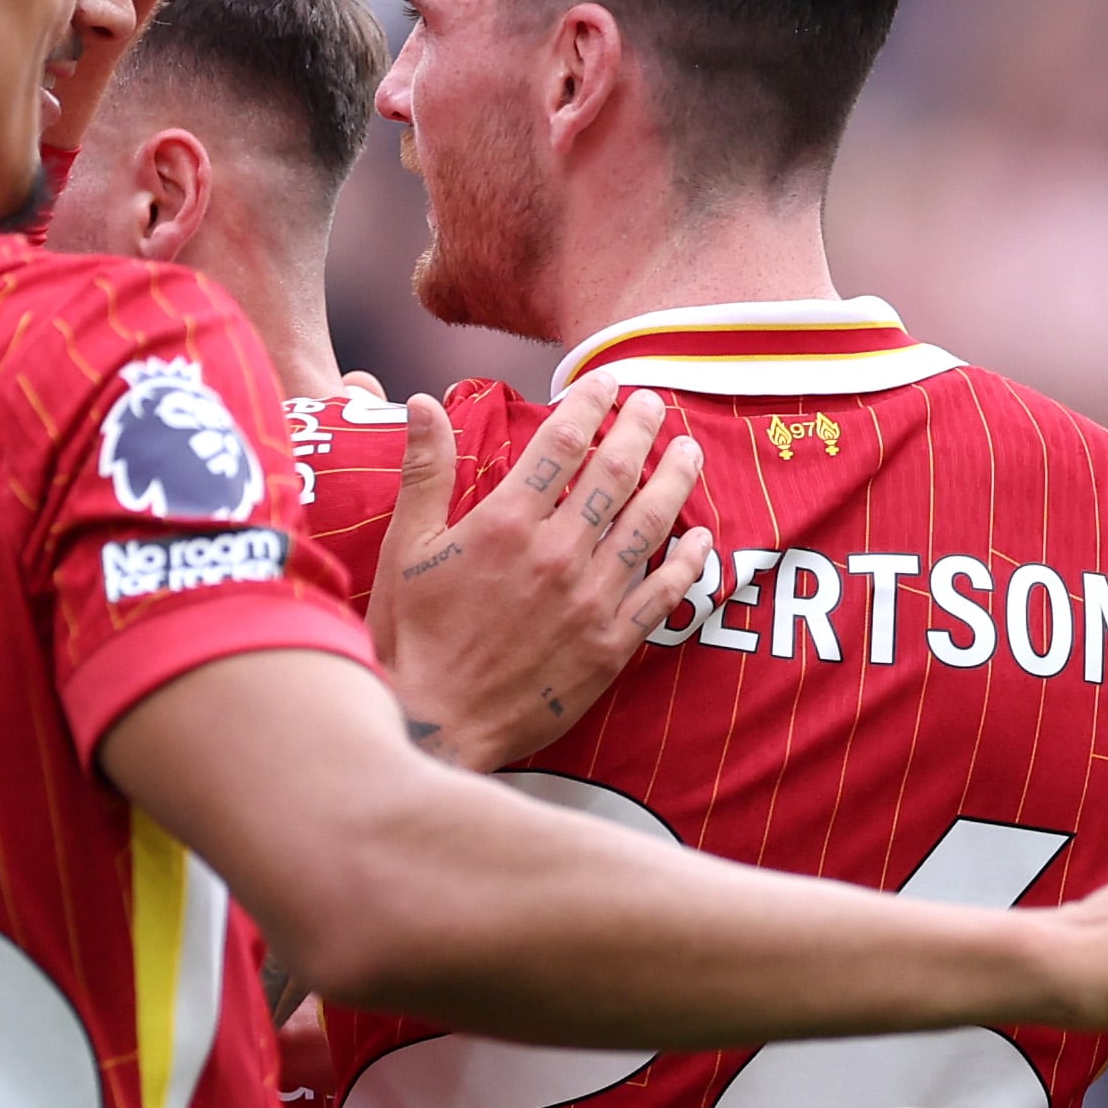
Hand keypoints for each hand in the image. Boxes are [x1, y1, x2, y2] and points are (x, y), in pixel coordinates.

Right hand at [370, 383, 715, 771]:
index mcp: (505, 525)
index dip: (588, 406)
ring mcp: (590, 600)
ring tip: (690, 451)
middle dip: (639, 429)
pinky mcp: (611, 645)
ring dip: (675, 482)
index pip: (561, 445)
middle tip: (653, 403)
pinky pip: (662, 595)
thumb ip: (424, 472)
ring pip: (649, 526)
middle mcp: (557, 554)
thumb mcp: (405, 548)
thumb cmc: (412, 638)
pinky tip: (702, 539)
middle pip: (615, 474)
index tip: (604, 382)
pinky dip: (687, 563)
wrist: (436, 724)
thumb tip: (423, 403)